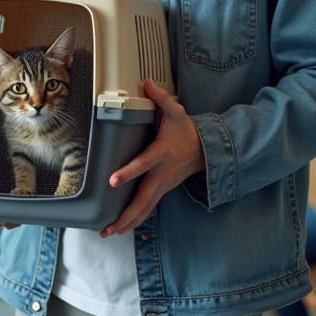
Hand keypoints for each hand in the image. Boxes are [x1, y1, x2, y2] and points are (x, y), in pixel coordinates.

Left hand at [100, 79, 204, 238]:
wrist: (207, 150)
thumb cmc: (186, 131)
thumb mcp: (176, 111)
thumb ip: (160, 98)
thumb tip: (146, 82)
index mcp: (161, 153)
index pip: (143, 164)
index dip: (128, 172)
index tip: (112, 180)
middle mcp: (161, 174)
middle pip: (143, 199)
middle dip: (125, 215)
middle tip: (108, 226)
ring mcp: (163, 185)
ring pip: (145, 209)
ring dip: (127, 223)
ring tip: (108, 233)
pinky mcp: (163, 191)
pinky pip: (148, 209)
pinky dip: (135, 220)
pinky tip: (121, 228)